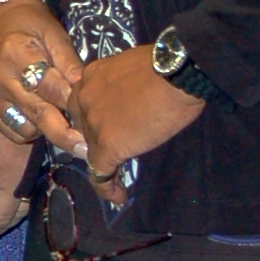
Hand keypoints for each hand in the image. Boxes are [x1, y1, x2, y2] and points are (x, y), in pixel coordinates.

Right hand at [0, 0, 87, 158]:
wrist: (2, 18)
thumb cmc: (34, 24)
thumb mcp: (56, 36)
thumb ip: (70, 64)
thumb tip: (86, 92)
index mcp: (17, 54)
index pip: (50, 87)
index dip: (72, 104)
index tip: (93, 121)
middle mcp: (0, 78)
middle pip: (38, 113)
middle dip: (64, 134)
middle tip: (85, 150)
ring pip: (25, 127)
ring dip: (46, 130)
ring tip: (63, 123)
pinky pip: (12, 130)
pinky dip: (30, 130)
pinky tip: (42, 119)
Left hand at [68, 44, 204, 206]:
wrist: (176, 71)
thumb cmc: (166, 64)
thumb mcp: (133, 67)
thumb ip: (122, 83)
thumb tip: (133, 95)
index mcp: (91, 76)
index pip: (85, 103)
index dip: (97, 117)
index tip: (112, 126)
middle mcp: (83, 99)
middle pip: (83, 126)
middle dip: (99, 136)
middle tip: (122, 145)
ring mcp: (92, 123)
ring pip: (91, 150)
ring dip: (105, 160)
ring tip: (120, 175)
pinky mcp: (106, 145)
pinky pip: (100, 173)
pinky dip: (108, 188)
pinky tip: (119, 196)